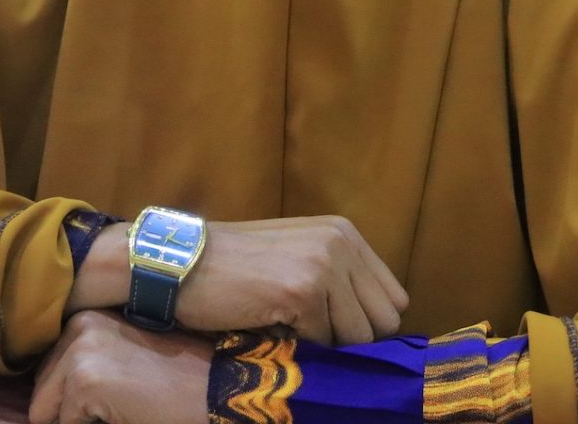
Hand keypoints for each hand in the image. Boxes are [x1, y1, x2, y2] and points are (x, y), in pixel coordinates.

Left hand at [28, 310, 211, 423]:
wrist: (213, 385)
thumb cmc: (172, 376)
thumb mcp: (122, 355)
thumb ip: (86, 362)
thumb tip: (44, 399)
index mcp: (85, 317)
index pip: (48, 372)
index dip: (70, 396)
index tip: (105, 393)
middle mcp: (79, 325)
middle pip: (40, 392)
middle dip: (68, 409)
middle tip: (115, 402)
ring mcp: (80, 350)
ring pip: (43, 412)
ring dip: (75, 419)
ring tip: (118, 406)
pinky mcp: (85, 380)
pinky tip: (124, 412)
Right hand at [176, 215, 408, 345]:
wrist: (183, 264)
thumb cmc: (237, 267)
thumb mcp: (298, 256)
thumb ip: (340, 279)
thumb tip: (377, 328)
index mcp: (345, 232)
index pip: (394, 299)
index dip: (366, 323)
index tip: (334, 329)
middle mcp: (341, 241)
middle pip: (385, 321)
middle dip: (352, 338)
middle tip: (311, 332)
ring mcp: (324, 264)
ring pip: (358, 338)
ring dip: (325, 343)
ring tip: (287, 323)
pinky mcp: (303, 290)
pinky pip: (324, 344)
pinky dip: (299, 345)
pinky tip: (270, 322)